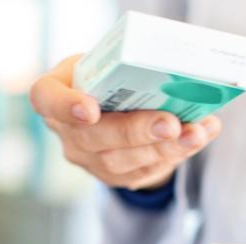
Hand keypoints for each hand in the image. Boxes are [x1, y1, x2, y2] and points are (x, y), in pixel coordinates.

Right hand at [30, 55, 221, 189]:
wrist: (115, 111)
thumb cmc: (109, 80)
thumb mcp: (107, 64)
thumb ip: (127, 70)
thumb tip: (178, 77)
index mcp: (54, 93)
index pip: (47, 99)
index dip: (66, 106)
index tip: (90, 110)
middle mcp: (67, 132)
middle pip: (95, 137)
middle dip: (137, 131)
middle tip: (170, 124)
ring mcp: (89, 160)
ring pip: (124, 162)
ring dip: (166, 148)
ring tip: (196, 134)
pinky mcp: (116, 177)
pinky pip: (146, 170)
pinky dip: (177, 153)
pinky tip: (199, 138)